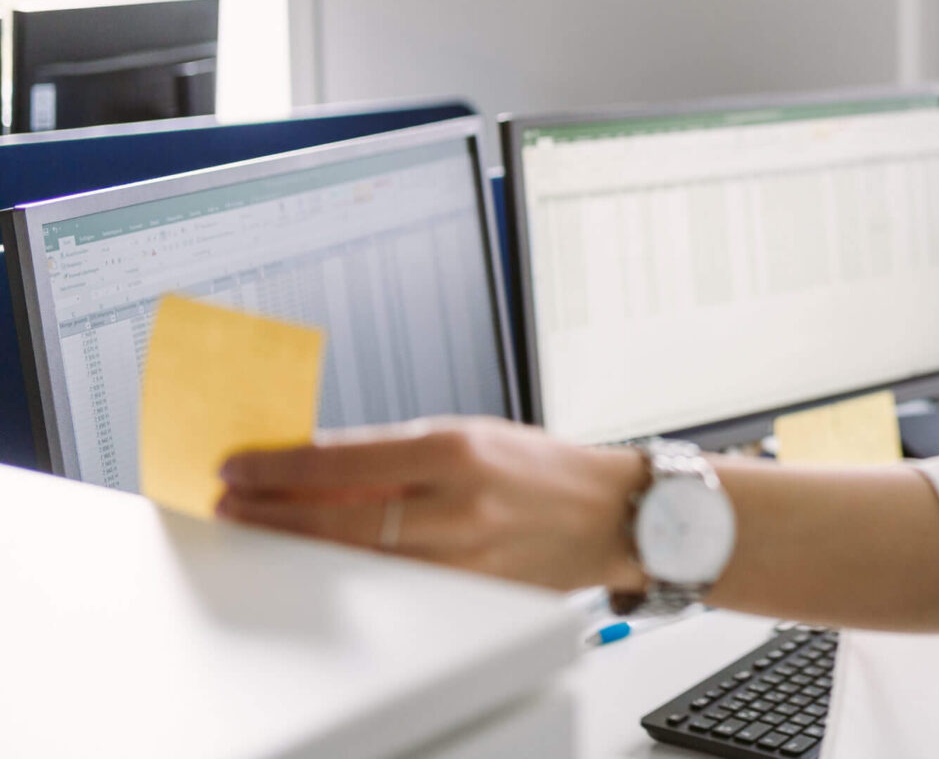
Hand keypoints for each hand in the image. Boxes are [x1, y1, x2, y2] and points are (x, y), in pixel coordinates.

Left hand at [216, 416, 649, 591]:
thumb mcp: (470, 436)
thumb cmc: (542, 470)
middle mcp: (457, 504)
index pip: (342, 460)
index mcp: (455, 449)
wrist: (611, 513)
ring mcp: (464, 556)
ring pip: (360, 561)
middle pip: (338, 519)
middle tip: (233, 505)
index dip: (280, 468)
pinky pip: (397, 587)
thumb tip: (316, 462)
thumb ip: (396, 451)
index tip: (240, 467)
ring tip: (263, 532)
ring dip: (301, 546)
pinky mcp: (471, 596)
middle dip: (273, 513)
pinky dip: (354, 575)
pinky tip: (327, 565)